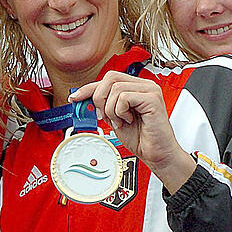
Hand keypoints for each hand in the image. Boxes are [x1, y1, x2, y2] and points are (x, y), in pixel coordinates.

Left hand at [70, 71, 195, 192]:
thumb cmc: (140, 138)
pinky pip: (124, 97)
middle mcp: (144, 85)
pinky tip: (128, 121)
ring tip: (121, 122)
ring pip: (115, 88)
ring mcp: (150, 90)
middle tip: (105, 116)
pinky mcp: (152, 98)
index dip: (89, 88)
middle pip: (110, 77)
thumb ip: (103, 105)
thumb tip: (83, 99)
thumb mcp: (114, 118)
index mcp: (135, 87)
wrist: (156, 154)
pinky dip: (120, 112)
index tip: (75, 97)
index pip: (108, 79)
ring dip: (111, 110)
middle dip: (100, 98)